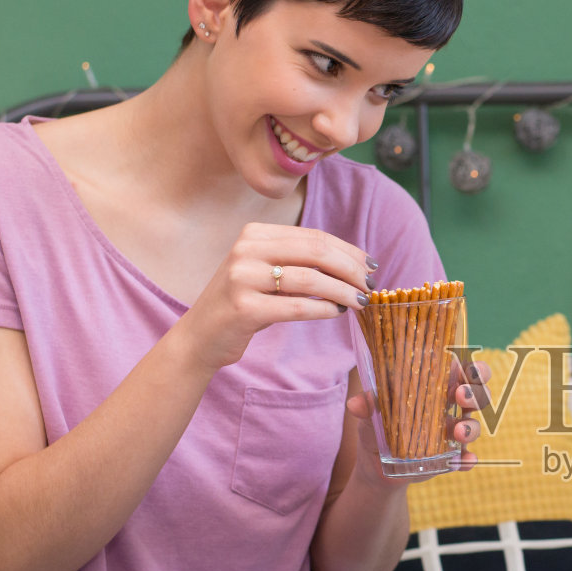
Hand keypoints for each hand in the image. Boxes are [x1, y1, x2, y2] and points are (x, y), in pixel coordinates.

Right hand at [179, 223, 376, 370]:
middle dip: (350, 269)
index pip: (314, 236)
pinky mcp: (244, 308)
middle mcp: (246, 250)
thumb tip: (355, 263)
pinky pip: (297, 306)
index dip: (348, 251)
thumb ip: (300, 262)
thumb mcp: (267, 272)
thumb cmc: (244, 304)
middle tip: (370, 285)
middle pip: (316, 252)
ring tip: (360, 302)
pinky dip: (324, 309)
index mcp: (254, 234)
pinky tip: (337, 313)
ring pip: (310, 279)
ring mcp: (242, 277)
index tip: (370, 266)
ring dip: (343, 291)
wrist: (201, 336)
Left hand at [347, 358, 491, 485]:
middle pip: (477, 393)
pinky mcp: (451, 457)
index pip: (460, 369)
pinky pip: (466, 458)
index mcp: (435, 386)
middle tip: (462, 397)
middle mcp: (449, 406)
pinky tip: (463, 462)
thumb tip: (357, 403)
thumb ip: (368, 406)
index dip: (471, 367)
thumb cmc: (378, 427)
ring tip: (457, 432)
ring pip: (474, 424)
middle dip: (476, 392)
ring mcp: (452, 432)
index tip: (465, 369)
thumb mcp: (371, 415)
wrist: (376, 466)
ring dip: (471, 427)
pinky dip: (467, 459)